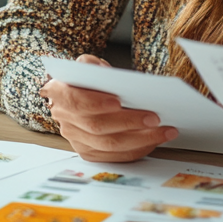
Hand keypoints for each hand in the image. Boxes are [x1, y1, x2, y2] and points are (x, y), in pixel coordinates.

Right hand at [39, 54, 177, 161]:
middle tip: (154, 118)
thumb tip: (105, 73)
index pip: (76, 101)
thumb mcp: (87, 65)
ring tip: (164, 131)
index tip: (118, 101)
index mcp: (59, 93)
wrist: (80, 94)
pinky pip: (114, 156)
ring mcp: (75, 138)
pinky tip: (154, 140)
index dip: (96, 103)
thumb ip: (92, 66)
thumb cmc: (88, 79)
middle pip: (97, 126)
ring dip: (140, 139)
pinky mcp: (89, 152)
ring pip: (108, 145)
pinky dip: (137, 149)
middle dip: (129, 122)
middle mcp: (64, 118)